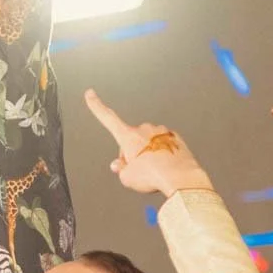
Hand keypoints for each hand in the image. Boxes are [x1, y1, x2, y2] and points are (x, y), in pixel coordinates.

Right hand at [83, 91, 212, 196]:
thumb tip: (121, 165)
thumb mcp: (127, 178)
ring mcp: (161, 132)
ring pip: (148, 142)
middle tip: (138, 170)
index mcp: (129, 137)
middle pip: (131, 140)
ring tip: (155, 170)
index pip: (107, 118)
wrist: (181, 178)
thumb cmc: (155, 176)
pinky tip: (165, 166)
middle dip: (132, 152)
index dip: (96, 106)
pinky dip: (163, 153)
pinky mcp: (175, 138)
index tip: (90, 94)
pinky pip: (163, 144)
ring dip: (148, 153)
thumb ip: (121, 169)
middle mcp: (144, 130)